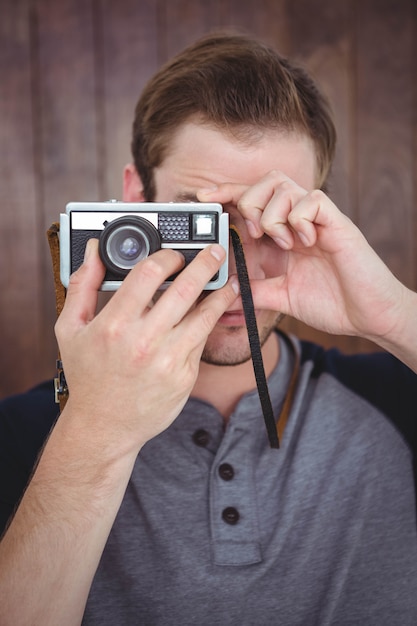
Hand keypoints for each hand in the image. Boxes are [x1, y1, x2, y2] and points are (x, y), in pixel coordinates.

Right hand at [55, 240, 238, 455]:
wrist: (105, 426)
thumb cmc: (88, 376)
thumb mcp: (71, 329)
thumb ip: (83, 285)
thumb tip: (95, 250)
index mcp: (114, 325)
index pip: (149, 274)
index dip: (167, 257)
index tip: (174, 254)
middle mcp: (144, 341)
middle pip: (184, 289)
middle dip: (205, 264)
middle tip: (215, 251)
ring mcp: (168, 360)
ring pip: (204, 315)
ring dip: (221, 292)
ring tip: (229, 279)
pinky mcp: (185, 375)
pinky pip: (202, 339)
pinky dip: (213, 320)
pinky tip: (218, 309)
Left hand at [199, 171, 404, 343]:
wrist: (368, 317)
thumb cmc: (333, 303)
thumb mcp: (282, 297)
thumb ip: (254, 292)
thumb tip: (224, 297)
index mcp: (285, 233)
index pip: (253, 199)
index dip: (228, 192)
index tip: (204, 197)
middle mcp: (299, 220)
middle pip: (267, 181)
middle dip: (250, 202)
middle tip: (255, 234)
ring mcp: (318, 220)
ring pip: (285, 185)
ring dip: (273, 214)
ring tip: (283, 242)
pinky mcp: (337, 223)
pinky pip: (312, 200)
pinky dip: (299, 219)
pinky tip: (305, 242)